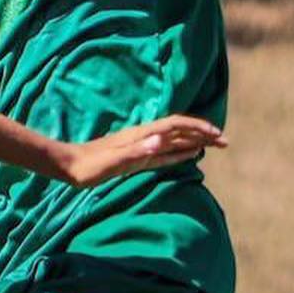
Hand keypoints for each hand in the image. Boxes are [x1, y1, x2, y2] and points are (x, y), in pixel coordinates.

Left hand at [58, 116, 226, 188]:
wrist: (68, 166)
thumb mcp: (113, 161)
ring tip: (213, 145)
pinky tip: (187, 153)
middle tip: (225, 142)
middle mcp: (143, 138)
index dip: (197, 128)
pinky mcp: (135, 157)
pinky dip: (180, 151)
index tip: (217, 135)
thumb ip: (137, 152)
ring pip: (174, 140)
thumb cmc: (88, 166)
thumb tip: (161, 141)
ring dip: (194, 140)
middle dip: (202, 134)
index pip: (176, 126)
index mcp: (142, 136)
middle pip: (179, 131)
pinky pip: (164, 152)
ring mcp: (140, 146)